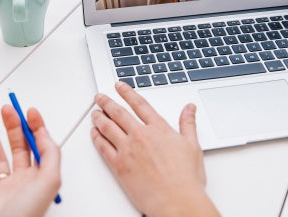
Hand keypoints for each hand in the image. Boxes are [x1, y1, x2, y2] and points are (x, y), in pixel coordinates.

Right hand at [0, 106, 60, 216]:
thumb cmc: (26, 216)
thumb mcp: (49, 181)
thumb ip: (51, 155)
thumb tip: (46, 136)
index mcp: (40, 179)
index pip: (40, 147)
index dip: (36, 127)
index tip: (30, 112)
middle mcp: (22, 183)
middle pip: (19, 147)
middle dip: (14, 126)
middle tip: (8, 110)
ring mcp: (1, 189)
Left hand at [91, 82, 219, 216]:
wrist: (176, 201)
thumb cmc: (185, 178)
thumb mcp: (193, 146)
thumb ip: (188, 124)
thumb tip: (189, 108)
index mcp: (158, 129)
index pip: (139, 104)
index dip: (127, 92)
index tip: (119, 86)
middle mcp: (141, 135)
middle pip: (119, 112)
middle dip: (107, 102)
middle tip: (100, 97)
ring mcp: (128, 150)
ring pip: (108, 127)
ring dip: (99, 117)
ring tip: (94, 112)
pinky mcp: (118, 165)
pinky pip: (103, 147)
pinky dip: (96, 137)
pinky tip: (94, 133)